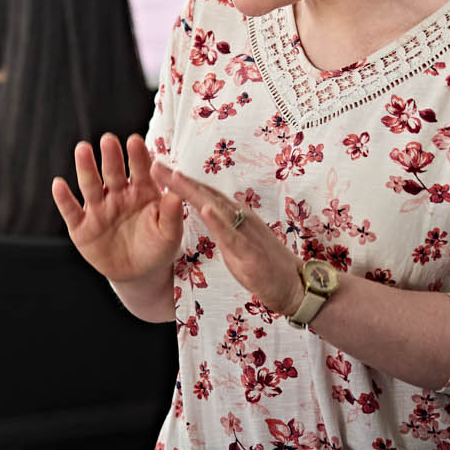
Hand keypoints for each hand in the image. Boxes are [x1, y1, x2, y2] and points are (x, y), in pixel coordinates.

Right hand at [51, 135, 183, 286]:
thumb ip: (171, 215)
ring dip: (85, 167)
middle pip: (113, 172)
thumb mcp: (169, 233)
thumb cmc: (157, 247)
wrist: (139, 273)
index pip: (140, 169)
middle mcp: (118, 194)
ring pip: (90, 185)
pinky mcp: (81, 226)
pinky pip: (71, 211)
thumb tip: (177, 195)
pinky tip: (58, 185)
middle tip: (108, 140)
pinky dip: (64, 198)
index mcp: (141, 191)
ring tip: (82, 150)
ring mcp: (98, 209)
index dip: (137, 156)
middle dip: (110, 156)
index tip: (135, 141)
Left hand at [149, 161, 303, 317]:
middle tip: (154, 164)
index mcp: (235, 216)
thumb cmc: (265, 265)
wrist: (294, 285)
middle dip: (179, 180)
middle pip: (206, 194)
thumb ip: (223, 227)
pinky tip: (204, 209)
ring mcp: (246, 232)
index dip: (181, 181)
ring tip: (173, 177)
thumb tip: (208, 213)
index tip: (158, 169)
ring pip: (216, 207)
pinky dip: (218, 221)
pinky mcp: (250, 252)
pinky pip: (232, 235)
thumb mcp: (237, 242)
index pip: (205, 194)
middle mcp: (240, 217)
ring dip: (194, 192)